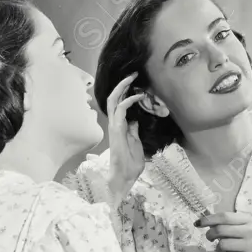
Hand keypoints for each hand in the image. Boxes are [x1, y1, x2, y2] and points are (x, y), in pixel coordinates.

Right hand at [106, 73, 145, 202]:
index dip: (127, 93)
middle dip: (122, 84)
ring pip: (113, 100)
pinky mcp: (116, 130)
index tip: (139, 85)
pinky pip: (120, 110)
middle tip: (133, 74)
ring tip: (133, 78)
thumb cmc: (131, 164)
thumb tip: (135, 120)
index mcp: (119, 126)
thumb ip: (134, 131)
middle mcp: (114, 124)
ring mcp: (114, 126)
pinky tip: (138, 96)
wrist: (125, 177)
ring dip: (123, 87)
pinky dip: (128, 100)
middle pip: (113, 98)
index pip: (119, 104)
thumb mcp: (136, 143)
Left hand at [194, 211, 251, 251]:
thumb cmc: (249, 245)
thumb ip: (226, 225)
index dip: (209, 219)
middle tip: (210, 240)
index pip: (224, 216)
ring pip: (223, 245)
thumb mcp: (241, 231)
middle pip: (220, 230)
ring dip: (219, 250)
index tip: (198, 223)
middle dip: (210, 235)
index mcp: (248, 220)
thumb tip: (204, 220)